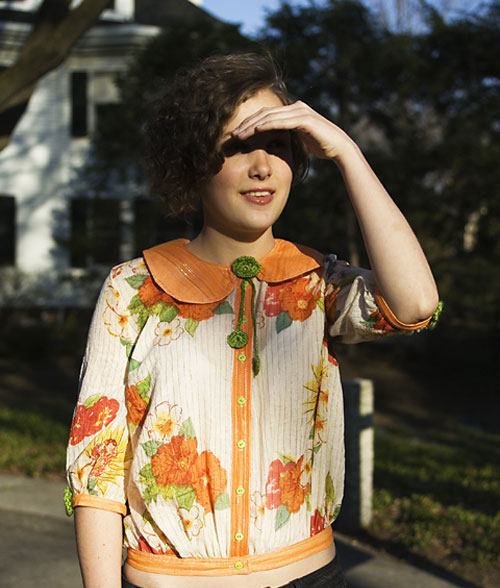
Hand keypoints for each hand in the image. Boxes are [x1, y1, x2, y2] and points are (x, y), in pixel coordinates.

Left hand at [231, 100, 354, 160]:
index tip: (237, 134)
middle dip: (246, 124)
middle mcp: (295, 107)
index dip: (250, 123)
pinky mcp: (305, 119)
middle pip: (264, 113)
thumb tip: (275, 141)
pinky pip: (282, 121)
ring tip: (239, 134)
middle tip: (232, 134)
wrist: (339, 148)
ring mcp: (300, 111)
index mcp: (292, 111)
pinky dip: (268, 124)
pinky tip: (256, 129)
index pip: (266, 115)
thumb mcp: (300, 139)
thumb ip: (288, 135)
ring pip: (270, 116)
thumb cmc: (320, 145)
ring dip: (253, 125)